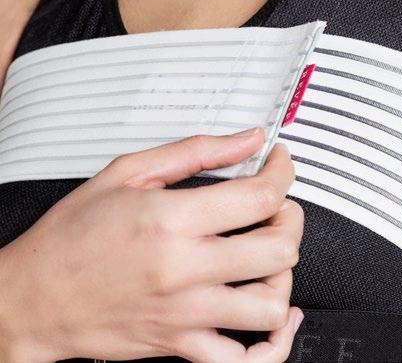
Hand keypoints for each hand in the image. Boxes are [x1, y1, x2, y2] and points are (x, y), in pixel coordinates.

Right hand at [0, 128, 303, 362]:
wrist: (33, 298)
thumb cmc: (73, 234)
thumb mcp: (128, 173)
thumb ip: (196, 151)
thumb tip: (247, 138)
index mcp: (171, 219)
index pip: (259, 198)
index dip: (282, 173)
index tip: (278, 163)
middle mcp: (184, 270)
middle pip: (279, 248)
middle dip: (291, 218)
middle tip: (278, 205)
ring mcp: (185, 314)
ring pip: (271, 305)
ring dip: (285, 275)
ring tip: (270, 255)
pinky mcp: (179, 346)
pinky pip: (244, 362)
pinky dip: (273, 344)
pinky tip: (276, 318)